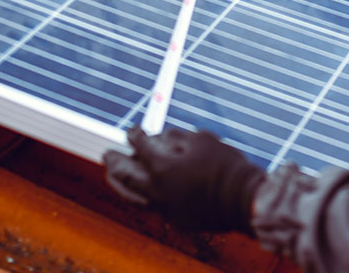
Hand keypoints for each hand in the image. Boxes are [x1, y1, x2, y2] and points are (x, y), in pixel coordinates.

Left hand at [103, 126, 264, 232]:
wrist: (241, 199)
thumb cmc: (225, 166)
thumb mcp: (202, 140)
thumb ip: (177, 137)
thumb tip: (161, 137)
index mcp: (163, 167)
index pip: (141, 147)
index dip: (135, 136)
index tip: (132, 130)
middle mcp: (157, 189)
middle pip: (126, 175)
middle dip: (115, 162)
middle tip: (107, 154)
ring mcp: (164, 207)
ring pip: (131, 195)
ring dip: (119, 183)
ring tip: (111, 174)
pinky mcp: (174, 218)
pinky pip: (149, 204)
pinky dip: (139, 194)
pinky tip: (139, 189)